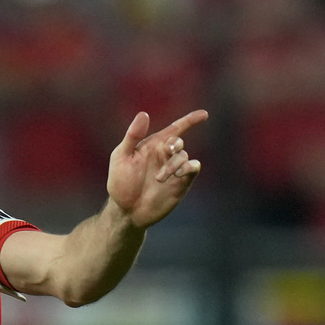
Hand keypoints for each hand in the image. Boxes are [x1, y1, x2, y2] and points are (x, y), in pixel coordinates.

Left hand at [106, 110, 206, 229]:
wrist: (126, 211)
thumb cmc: (120, 183)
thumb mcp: (121, 157)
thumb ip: (132, 136)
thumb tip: (144, 114)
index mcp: (153, 145)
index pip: (174, 129)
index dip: (189, 120)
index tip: (203, 114)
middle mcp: (166, 155)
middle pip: (178, 142)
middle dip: (175, 144)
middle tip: (169, 150)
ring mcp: (175, 169)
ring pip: (183, 157)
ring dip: (173, 164)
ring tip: (158, 178)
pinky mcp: (181, 182)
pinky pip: (193, 168)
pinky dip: (189, 167)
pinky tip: (178, 174)